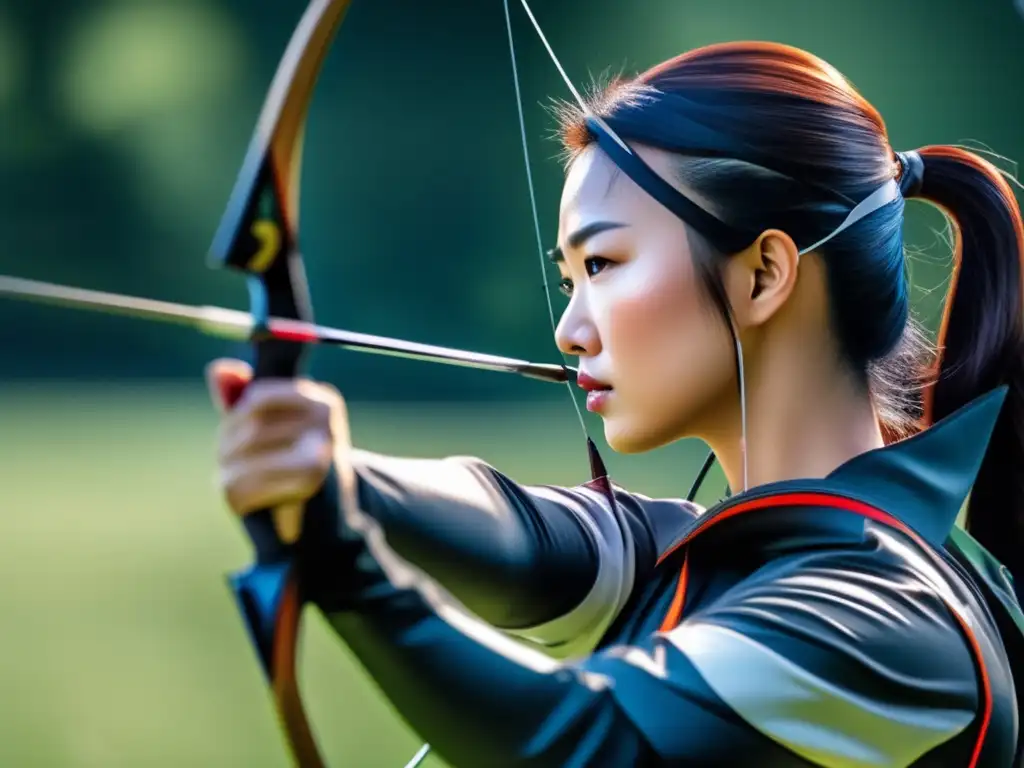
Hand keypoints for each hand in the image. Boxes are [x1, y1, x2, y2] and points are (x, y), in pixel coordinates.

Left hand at [207, 358, 346, 543]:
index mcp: (321, 399)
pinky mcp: (308, 477)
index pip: (256, 398)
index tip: (240, 440)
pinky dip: (239, 497)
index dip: (237, 420)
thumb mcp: (277, 433)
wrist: (336, 526)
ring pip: (240, 457)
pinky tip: (245, 505)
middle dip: (228, 451)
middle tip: (232, 469)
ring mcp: (321, 445)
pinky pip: (247, 482)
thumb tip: (220, 368)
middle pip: (246, 429)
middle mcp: (324, 417)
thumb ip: (246, 401)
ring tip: (238, 488)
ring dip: (229, 477)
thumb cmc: (298, 476)